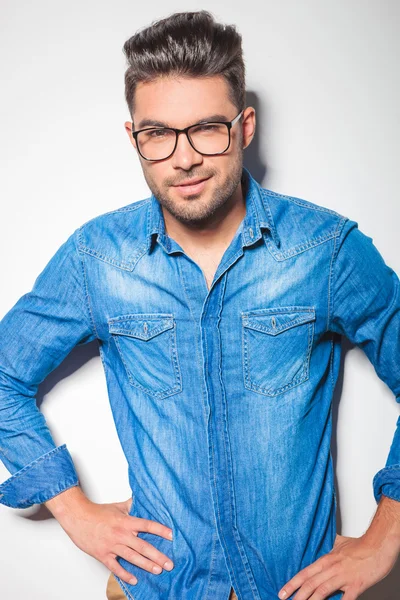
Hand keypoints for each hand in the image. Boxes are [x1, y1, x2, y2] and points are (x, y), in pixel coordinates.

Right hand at [55, 495, 173, 585]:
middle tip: (169, 563)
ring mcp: (112, 546)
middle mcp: (121, 534)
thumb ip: (131, 505)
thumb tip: (141, 499)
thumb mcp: (117, 506)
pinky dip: (125, 574)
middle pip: (143, 546)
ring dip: (146, 565)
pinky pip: (116, 567)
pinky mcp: (103, 555)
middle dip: (158, 555)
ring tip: (158, 570)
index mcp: (126, 522)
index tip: (172, 536)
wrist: (77, 517)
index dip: (160, 530)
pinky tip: (134, 579)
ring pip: (132, 557)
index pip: (147, 525)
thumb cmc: (96, 512)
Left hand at [278, 532, 397, 599]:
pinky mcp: (357, 584)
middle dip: (296, 594)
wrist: (378, 544)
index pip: (305, 573)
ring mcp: (344, 577)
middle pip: (310, 583)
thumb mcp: (341, 544)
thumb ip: (330, 548)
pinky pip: (346, 599)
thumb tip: (325, 547)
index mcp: (327, 560)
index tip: (282, 591)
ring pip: (322, 590)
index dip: (292, 583)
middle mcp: (332, 568)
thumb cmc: (361, 545)